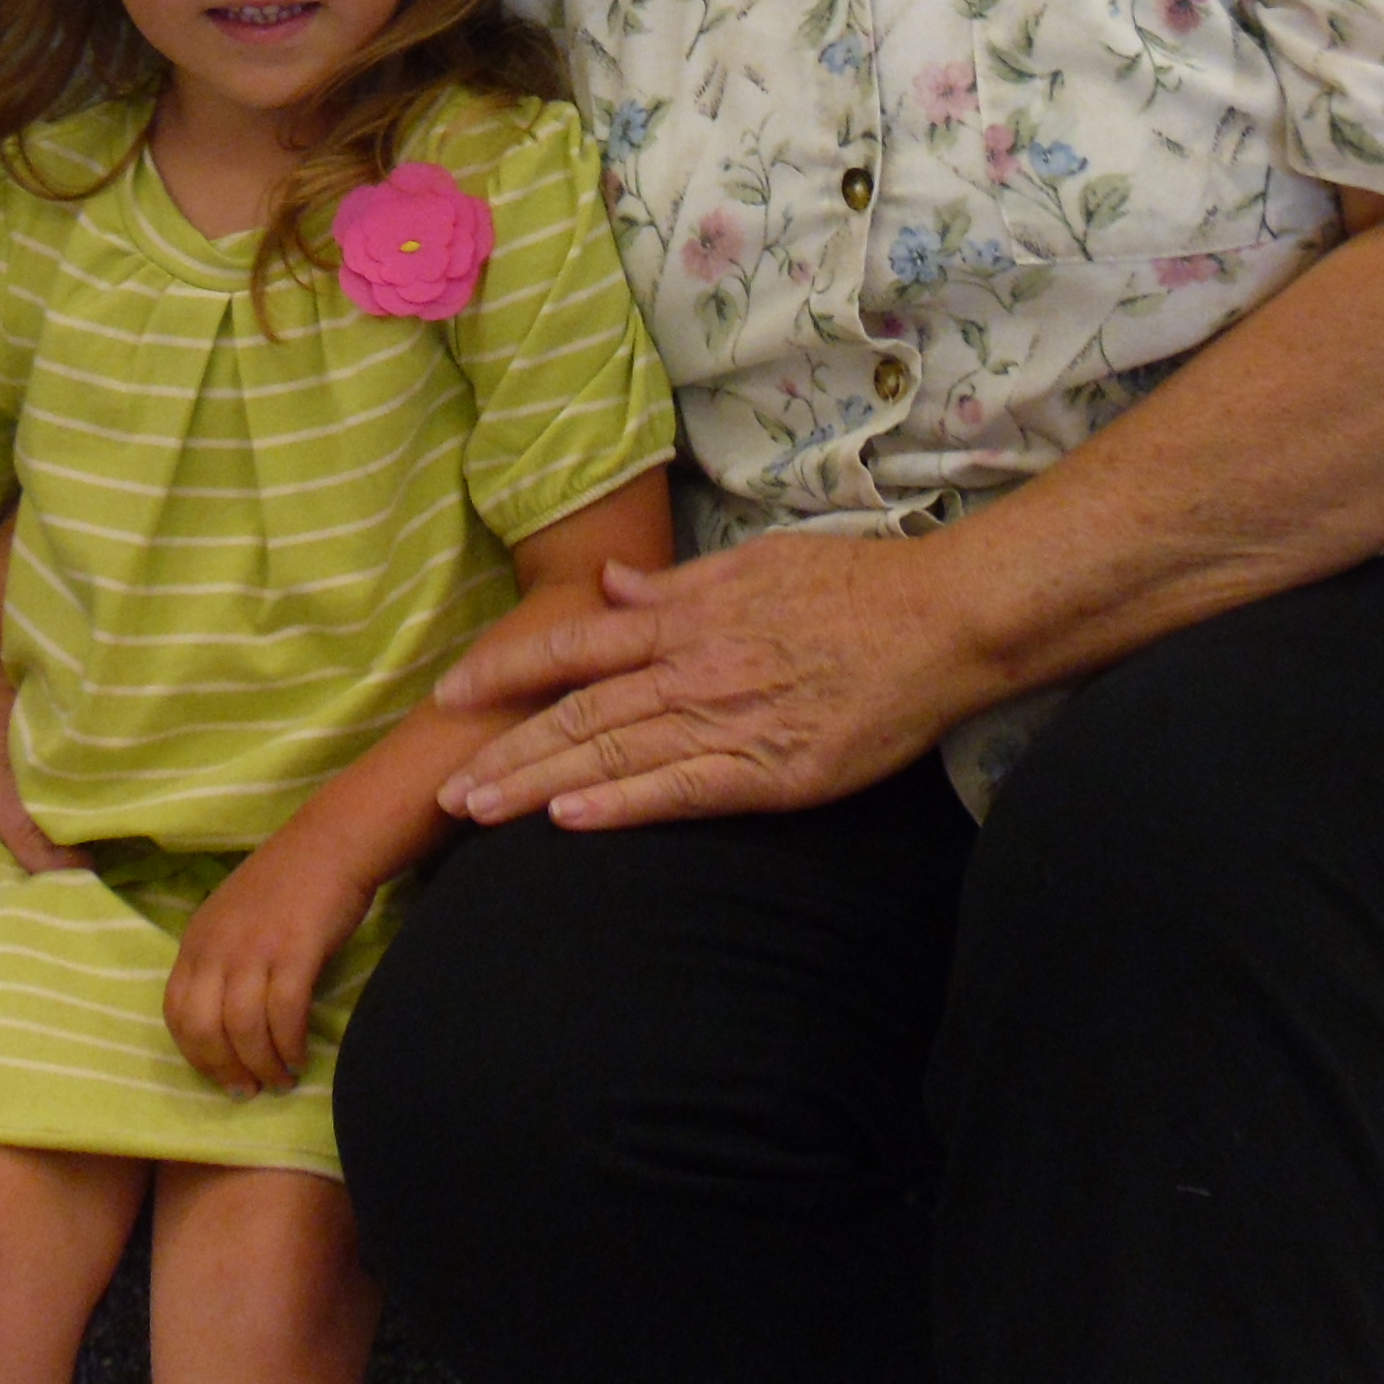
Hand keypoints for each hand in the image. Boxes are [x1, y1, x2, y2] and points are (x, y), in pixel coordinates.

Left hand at [163, 830, 375, 1094]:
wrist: (332, 840)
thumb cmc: (288, 882)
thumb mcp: (232, 918)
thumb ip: (220, 961)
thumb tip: (223, 1022)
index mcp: (197, 940)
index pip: (176, 1013)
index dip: (196, 1055)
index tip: (221, 1075)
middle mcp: (217, 946)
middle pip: (204, 1028)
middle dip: (225, 1069)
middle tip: (250, 1089)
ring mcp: (255, 948)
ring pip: (244, 1028)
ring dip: (262, 1064)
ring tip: (281, 1079)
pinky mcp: (295, 950)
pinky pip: (285, 1014)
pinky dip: (290, 1044)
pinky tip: (301, 1056)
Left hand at [433, 535, 981, 831]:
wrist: (942, 623)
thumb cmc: (858, 585)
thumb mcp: (759, 562)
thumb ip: (678, 582)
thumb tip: (611, 583)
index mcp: (687, 616)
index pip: (573, 642)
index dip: (505, 668)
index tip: (450, 693)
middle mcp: (694, 667)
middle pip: (577, 713)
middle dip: (502, 751)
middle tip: (441, 790)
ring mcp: (732, 721)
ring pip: (614, 756)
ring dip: (537, 786)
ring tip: (478, 812)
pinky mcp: (774, 773)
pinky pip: (681, 791)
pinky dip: (620, 806)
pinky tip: (568, 821)